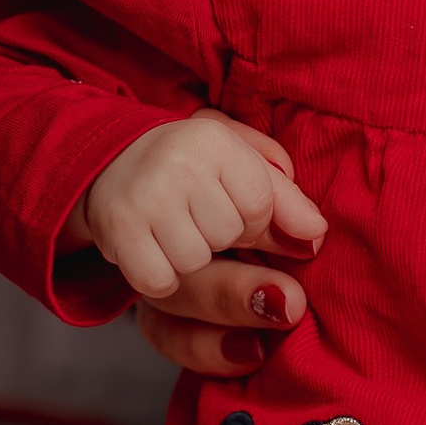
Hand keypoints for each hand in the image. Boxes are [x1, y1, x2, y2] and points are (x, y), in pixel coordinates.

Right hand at [76, 116, 325, 307]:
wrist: (110, 161)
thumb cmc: (191, 166)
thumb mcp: (241, 164)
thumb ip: (286, 198)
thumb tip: (315, 234)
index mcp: (214, 139)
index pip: (261, 207)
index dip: (254, 221)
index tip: (234, 208)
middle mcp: (175, 163)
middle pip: (229, 236)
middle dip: (221, 238)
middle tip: (199, 218)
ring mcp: (142, 198)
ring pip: (196, 265)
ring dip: (191, 261)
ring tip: (176, 232)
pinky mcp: (116, 233)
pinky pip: (161, 284)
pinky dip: (162, 279)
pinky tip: (156, 251)